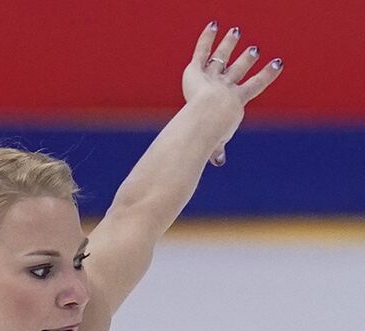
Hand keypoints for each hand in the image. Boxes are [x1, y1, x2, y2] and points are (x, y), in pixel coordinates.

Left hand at [182, 22, 283, 166]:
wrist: (207, 120)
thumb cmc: (212, 134)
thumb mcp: (216, 143)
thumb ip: (216, 150)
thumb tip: (217, 163)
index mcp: (236, 101)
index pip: (254, 86)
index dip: (267, 75)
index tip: (278, 64)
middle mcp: (227, 86)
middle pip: (240, 69)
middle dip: (247, 60)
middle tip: (254, 50)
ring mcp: (213, 77)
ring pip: (222, 57)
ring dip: (228, 45)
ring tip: (235, 33)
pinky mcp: (196, 70)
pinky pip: (202, 51)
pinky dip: (206, 38)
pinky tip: (212, 25)